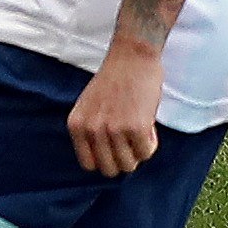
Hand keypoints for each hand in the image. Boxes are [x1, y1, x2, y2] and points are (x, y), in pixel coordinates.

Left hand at [68, 46, 162, 176]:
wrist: (131, 57)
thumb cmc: (113, 81)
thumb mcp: (88, 107)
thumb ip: (91, 131)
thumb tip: (104, 161)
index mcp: (76, 126)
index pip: (88, 165)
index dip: (106, 159)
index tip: (115, 147)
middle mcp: (91, 130)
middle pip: (109, 169)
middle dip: (124, 159)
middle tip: (131, 140)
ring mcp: (113, 129)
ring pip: (129, 164)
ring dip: (138, 151)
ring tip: (139, 130)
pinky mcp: (136, 127)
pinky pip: (146, 152)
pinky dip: (151, 143)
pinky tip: (149, 124)